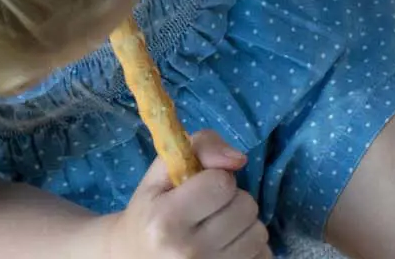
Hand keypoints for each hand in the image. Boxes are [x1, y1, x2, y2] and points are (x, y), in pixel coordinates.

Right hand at [111, 132, 268, 258]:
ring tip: (217, 229)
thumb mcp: (162, 171)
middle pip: (246, 207)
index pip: (222, 183)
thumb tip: (238, 159)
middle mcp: (187, 252)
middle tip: (209, 210)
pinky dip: (250, 248)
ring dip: (243, 226)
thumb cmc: (150, 210)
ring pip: (258, 233)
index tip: (200, 189)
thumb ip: (201, 146)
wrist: (132, 258)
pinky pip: (262, 255)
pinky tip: (226, 247)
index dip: (217, 179)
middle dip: (232, 201)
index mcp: (165, 221)